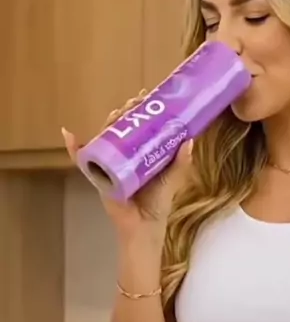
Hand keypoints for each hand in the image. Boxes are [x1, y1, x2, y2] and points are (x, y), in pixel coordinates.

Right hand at [61, 92, 192, 235]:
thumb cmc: (156, 203)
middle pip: (119, 127)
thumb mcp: (171, 178)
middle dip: (125, 112)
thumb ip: (181, 162)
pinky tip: (68, 134)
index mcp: (139, 153)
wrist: (144, 225)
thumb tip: (189, 140)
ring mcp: (109, 163)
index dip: (139, 110)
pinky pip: (82, 160)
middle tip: (134, 103)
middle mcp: (123, 155)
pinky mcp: (98, 174)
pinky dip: (74, 148)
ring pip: (104, 137)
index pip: (137, 126)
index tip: (145, 96)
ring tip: (116, 113)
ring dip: (108, 122)